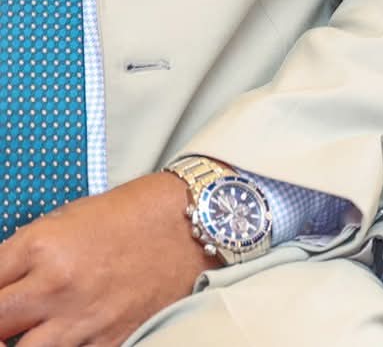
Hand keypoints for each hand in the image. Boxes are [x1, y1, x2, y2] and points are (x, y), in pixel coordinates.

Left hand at [0, 173, 212, 344]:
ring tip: (31, 333)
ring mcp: (83, 318)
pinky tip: (65, 337)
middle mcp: (56, 285)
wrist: (195, 223)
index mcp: (40, 247)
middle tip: (8, 321)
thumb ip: (22, 257)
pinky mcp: (111, 340)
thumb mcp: (64, 221)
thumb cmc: (131, 215)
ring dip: (21, 342)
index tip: (0, 301)